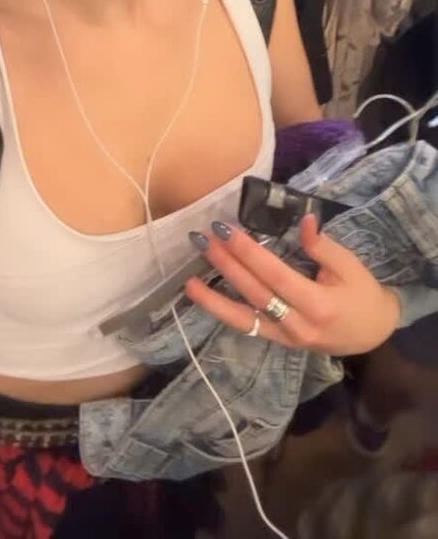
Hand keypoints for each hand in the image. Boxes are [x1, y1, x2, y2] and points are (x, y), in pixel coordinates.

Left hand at [186, 216, 400, 356]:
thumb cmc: (363, 294)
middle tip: (202, 239)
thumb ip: (323, 246)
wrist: (373, 333)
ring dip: (214, 298)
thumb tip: (304, 219)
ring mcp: (286, 338)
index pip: (274, 275)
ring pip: (243, 319)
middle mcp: (297, 325)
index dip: (248, 253)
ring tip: (189, 281)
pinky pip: (247, 328)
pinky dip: (224, 313)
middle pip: (254, 293)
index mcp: (318, 304)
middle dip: (226, 265)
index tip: (225, 229)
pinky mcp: (279, 342)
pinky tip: (203, 298)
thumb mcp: (350, 266)